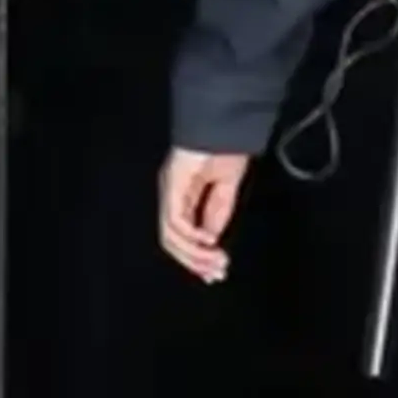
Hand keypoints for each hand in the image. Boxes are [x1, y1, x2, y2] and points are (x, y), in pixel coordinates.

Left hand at [156, 148, 249, 282]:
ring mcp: (169, 190)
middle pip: (172, 240)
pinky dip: (190, 235)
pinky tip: (207, 240)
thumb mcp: (226, 192)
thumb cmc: (228, 149)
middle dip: (195, 261)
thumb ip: (217, 216)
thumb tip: (210, 242)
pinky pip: (175, 220)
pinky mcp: (172, 184)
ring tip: (214, 262)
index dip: (197, 257)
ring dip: (193, 254)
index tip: (215, 272)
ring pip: (170, 235)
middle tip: (216, 274)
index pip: (182, 235)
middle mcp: (172, 196)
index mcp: (184, 197)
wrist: (226, 123)